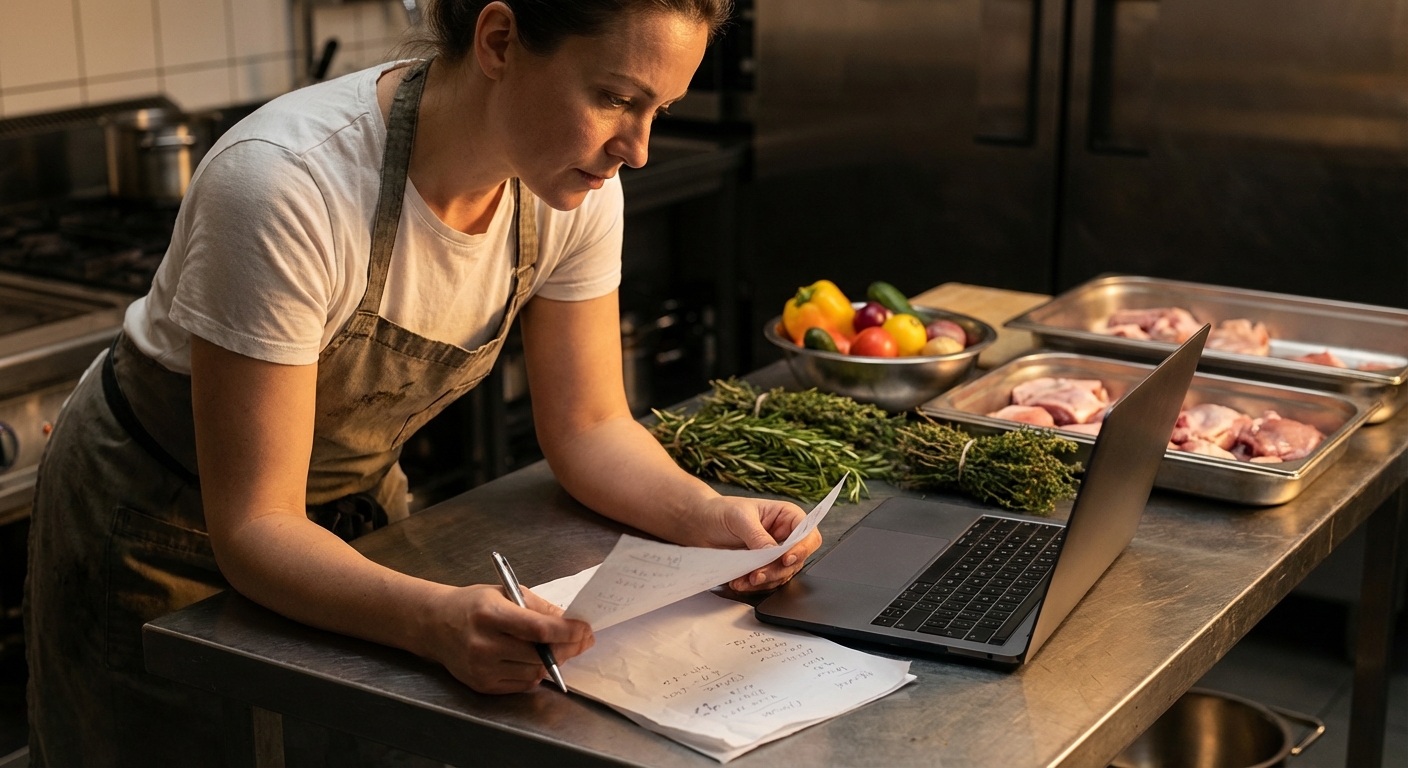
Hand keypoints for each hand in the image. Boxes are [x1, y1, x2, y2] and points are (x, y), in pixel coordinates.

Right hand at [424, 584, 593, 693]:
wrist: (435, 625)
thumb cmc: (472, 605)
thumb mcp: (504, 593)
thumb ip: (538, 606)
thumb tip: (569, 620)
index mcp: (490, 614)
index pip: (539, 629)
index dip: (568, 632)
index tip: (584, 629)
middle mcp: (484, 644)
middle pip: (539, 654)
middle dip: (568, 648)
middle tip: (581, 640)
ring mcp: (481, 668)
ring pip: (534, 672)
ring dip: (552, 661)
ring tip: (558, 647)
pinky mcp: (482, 684)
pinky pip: (521, 684)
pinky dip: (534, 672)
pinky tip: (535, 659)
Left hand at [691, 496, 822, 591]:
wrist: (701, 524)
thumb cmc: (721, 511)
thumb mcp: (740, 518)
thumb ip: (758, 536)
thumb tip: (772, 552)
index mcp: (787, 516)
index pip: (807, 534)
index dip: (802, 548)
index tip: (786, 559)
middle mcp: (785, 536)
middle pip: (796, 559)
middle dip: (776, 570)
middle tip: (757, 575)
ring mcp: (775, 554)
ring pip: (782, 574)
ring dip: (764, 580)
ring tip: (744, 580)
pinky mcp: (763, 567)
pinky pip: (766, 581)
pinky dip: (753, 585)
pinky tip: (739, 582)